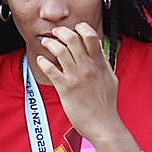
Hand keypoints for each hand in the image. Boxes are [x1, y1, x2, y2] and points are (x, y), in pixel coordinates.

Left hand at [35, 23, 123, 146]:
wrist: (103, 124)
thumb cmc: (106, 104)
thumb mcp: (110, 79)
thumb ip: (103, 64)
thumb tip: (100, 52)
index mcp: (100, 64)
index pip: (91, 37)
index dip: (82, 28)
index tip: (75, 27)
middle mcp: (88, 67)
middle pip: (73, 39)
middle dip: (61, 31)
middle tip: (55, 32)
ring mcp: (76, 77)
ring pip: (60, 51)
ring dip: (49, 43)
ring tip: (45, 42)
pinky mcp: (65, 88)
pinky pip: (51, 70)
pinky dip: (43, 61)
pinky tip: (40, 59)